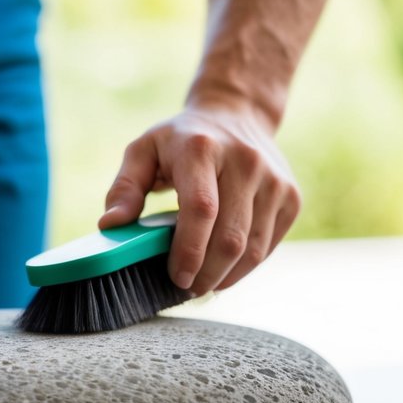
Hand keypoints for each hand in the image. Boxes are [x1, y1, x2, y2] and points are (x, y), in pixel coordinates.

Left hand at [99, 96, 299, 294]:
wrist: (236, 114)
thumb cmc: (180, 141)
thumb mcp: (143, 151)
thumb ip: (124, 188)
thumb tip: (110, 226)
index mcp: (202, 149)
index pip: (202, 209)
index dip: (189, 250)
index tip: (175, 277)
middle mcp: (245, 162)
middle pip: (229, 238)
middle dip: (206, 274)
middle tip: (185, 288)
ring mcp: (274, 180)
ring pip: (252, 249)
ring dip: (225, 276)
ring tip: (202, 283)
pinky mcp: (292, 197)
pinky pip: (268, 247)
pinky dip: (245, 267)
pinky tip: (224, 268)